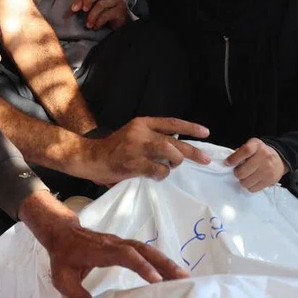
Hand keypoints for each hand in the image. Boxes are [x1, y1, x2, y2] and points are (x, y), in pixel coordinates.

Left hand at [19, 191, 187, 297]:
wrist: (62, 233)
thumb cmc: (63, 256)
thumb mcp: (63, 278)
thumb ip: (78, 297)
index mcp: (101, 250)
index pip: (125, 255)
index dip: (141, 266)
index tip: (156, 279)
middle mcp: (115, 243)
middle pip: (143, 250)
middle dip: (163, 263)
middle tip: (183, 277)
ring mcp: (121, 242)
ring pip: (147, 249)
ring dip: (165, 262)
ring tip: (183, 276)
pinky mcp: (124, 245)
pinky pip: (144, 252)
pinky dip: (158, 260)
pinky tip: (170, 272)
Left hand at [71, 0, 134, 30]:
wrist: (125, 23)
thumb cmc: (109, 12)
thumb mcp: (99, 4)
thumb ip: (89, 2)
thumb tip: (75, 7)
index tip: (74, 8)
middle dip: (87, 0)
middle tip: (82, 10)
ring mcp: (120, 0)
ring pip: (101, 4)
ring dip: (92, 16)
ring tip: (88, 24)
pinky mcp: (122, 11)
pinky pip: (106, 15)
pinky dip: (98, 22)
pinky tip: (96, 26)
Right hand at [83, 117, 210, 185]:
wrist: (91, 158)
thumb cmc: (114, 149)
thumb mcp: (133, 134)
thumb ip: (151, 136)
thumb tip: (176, 146)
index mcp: (142, 123)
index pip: (171, 123)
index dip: (190, 127)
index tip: (205, 133)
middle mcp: (141, 132)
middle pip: (174, 140)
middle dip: (192, 150)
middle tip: (205, 159)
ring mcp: (137, 148)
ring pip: (169, 151)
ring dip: (176, 161)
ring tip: (172, 167)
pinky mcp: (134, 164)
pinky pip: (158, 169)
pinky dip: (162, 174)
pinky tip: (158, 175)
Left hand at [225, 138, 288, 192]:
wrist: (280, 159)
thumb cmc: (261, 153)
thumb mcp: (252, 146)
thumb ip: (241, 152)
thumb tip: (229, 162)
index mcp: (257, 145)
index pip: (245, 151)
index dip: (234, 158)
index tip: (227, 163)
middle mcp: (264, 156)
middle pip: (242, 171)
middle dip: (237, 173)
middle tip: (238, 171)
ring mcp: (268, 169)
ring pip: (246, 182)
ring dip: (243, 180)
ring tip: (246, 176)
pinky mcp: (270, 180)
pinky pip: (253, 189)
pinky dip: (250, 186)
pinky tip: (252, 180)